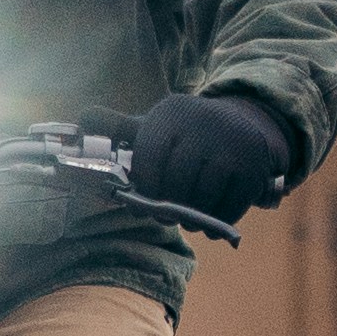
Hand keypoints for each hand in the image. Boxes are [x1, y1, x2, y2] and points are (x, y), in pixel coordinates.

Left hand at [129, 92, 291, 223]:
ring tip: (188, 220)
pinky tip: (210, 223)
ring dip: (192, 218)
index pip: (148, 157)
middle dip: (167, 207)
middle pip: (176, 181)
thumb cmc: (189, 136)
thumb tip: (83, 118)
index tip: (140, 204)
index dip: (142, 188)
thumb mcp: (159, 125)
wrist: (246, 125)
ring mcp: (232, 143)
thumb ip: (121, 127)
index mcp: (172, 112)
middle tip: (165, 217)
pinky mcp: (254, 166)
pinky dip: (217, 222)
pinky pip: (229, 207)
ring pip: (202, 197)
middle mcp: (203, 121)